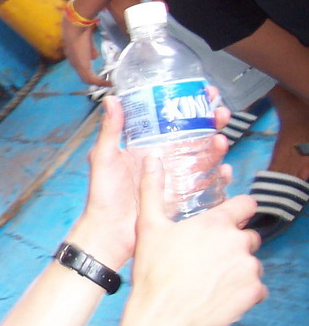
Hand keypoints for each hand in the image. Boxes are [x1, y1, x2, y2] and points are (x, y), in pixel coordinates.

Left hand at [61, 17, 105, 86]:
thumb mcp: (88, 41)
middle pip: (84, 76)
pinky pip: (92, 79)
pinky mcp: (83, 67)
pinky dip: (101, 83)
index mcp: (74, 55)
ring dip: (99, 83)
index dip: (89, 72)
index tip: (98, 74)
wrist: (75, 27)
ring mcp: (77, 65)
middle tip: (105, 83)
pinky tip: (110, 83)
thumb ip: (91, 50)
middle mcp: (74, 62)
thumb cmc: (81, 29)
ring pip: (88, 79)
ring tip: (109, 84)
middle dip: (94, 80)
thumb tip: (95, 57)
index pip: (81, 67)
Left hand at [74, 95, 232, 268]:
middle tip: (221, 113)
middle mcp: (164, 158)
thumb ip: (110, 131)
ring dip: (217, 147)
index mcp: (146, 146)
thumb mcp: (103, 158)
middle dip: (212, 122)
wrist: (109, 232)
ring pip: (204, 157)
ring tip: (221, 140)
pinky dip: (218, 177)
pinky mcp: (183, 197)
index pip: (171, 119)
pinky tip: (223, 170)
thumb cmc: (102, 195)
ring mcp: (175, 177)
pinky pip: (206, 185)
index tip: (204, 93)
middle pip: (194, 135)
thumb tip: (112, 99)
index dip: (189, 106)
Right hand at [130, 155, 264, 325]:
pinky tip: (218, 293)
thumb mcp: (148, 226)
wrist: (163, 315)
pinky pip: (256, 287)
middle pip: (247, 236)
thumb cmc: (154, 271)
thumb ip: (153, 189)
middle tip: (206, 256)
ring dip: (236, 267)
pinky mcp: (253, 292)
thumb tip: (151, 159)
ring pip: (250, 262)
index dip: (238, 210)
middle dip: (232, 243)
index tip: (229, 218)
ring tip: (208, 277)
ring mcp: (248, 269)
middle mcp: (237, 242)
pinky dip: (242, 290)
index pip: (246, 204)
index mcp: (215, 223)